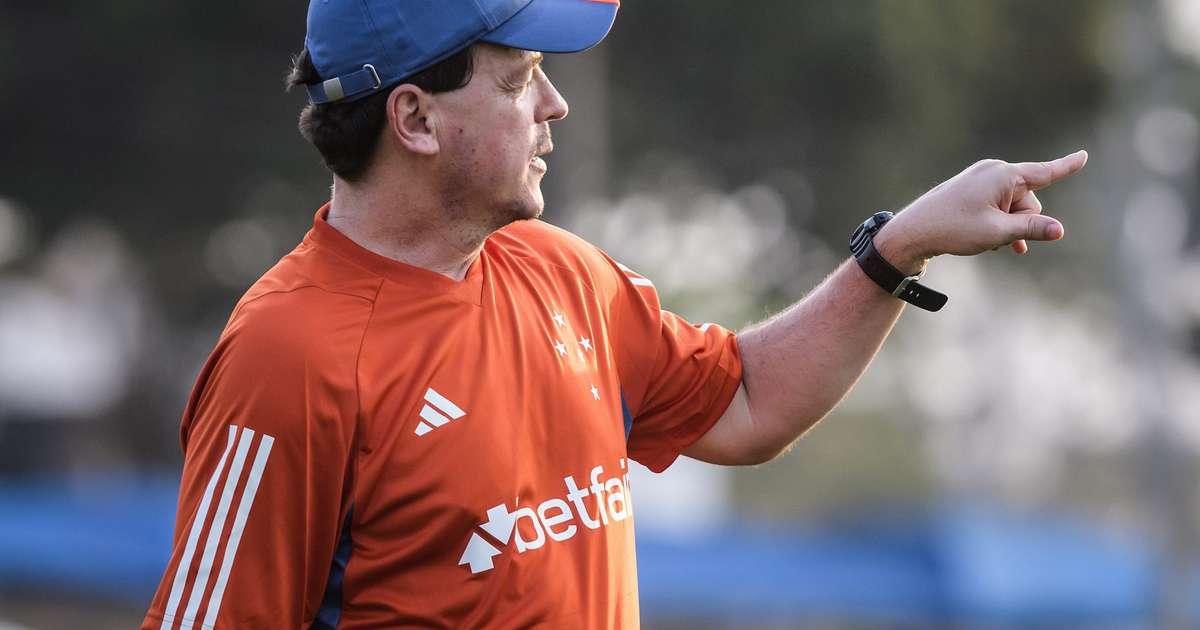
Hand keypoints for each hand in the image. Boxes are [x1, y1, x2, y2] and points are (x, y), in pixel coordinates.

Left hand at [874, 150, 1088, 269]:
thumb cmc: (954, 229)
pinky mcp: (972, 190)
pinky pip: (998, 206)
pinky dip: (998, 223)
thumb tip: (1059, 230)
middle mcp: (994, 171)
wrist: (914, 231)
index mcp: (1003, 175)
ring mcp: (981, 179)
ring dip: (1007, 226)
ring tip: (985, 241)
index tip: (1084, 156)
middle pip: (1028, 200)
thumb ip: (1031, 229)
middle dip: (1020, 221)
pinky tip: (991, 243)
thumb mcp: (998, 232)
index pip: (1045, 172)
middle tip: (994, 235)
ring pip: (1012, 207)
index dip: (1067, 166)